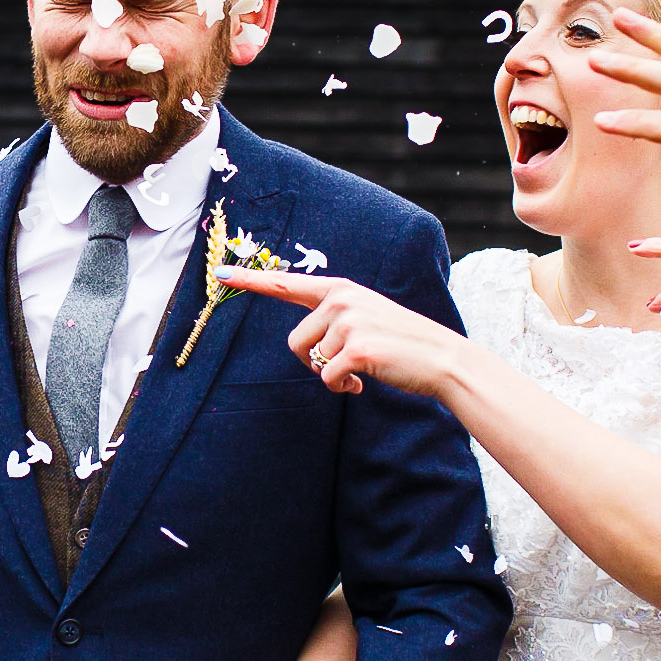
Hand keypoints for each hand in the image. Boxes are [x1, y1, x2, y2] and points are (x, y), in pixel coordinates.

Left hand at [216, 267, 468, 396]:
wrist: (441, 359)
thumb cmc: (399, 344)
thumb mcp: (365, 318)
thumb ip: (334, 319)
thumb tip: (306, 345)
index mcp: (340, 290)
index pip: (286, 284)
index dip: (251, 281)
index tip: (219, 274)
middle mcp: (341, 299)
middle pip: (295, 341)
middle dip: (314, 362)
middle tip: (345, 365)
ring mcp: (349, 321)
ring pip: (311, 362)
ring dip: (332, 375)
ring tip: (362, 369)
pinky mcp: (356, 348)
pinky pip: (327, 378)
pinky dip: (343, 387)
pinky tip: (365, 381)